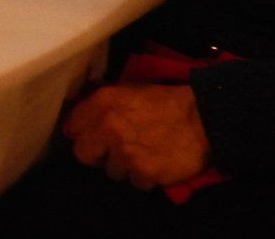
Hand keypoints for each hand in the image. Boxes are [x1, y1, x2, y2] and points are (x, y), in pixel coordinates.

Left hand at [62, 83, 208, 188]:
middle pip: (83, 154)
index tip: (89, 136)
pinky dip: (144, 177)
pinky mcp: (144, 174)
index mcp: (103, 103)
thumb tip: (81, 120)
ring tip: (142, 154)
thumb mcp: (129, 91)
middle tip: (113, 150)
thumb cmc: (165, 102)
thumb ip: (102, 105)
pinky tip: (155, 163)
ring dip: (124, 166)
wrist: (203, 119)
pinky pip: (135, 183)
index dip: (81, 133)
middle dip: (97, 153)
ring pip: (112, 171)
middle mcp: (108, 128)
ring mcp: (125, 154)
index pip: (72, 126)